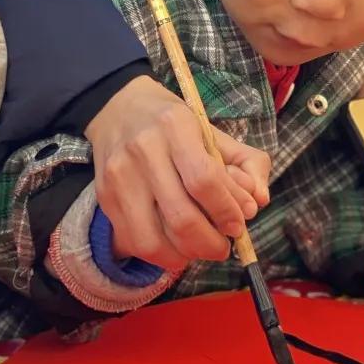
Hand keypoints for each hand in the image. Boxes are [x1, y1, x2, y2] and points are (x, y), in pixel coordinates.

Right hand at [86, 75, 270, 272]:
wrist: (118, 108)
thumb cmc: (173, 124)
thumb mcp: (213, 131)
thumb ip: (246, 163)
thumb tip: (259, 202)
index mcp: (175, 125)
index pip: (205, 179)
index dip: (226, 210)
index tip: (239, 224)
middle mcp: (143, 150)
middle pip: (181, 217)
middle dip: (210, 243)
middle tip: (224, 246)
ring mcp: (120, 176)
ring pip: (154, 239)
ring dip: (186, 255)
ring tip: (201, 248)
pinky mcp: (105, 197)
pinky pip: (135, 242)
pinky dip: (161, 254)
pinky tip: (175, 246)